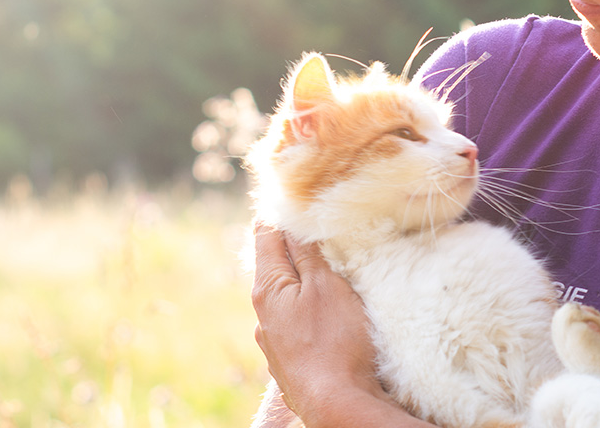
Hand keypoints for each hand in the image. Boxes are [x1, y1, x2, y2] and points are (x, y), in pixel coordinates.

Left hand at [250, 222, 384, 423]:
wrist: (336, 403)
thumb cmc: (335, 341)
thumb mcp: (326, 285)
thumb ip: (308, 251)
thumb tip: (293, 218)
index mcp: (267, 289)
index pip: (265, 236)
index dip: (278, 213)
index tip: (290, 195)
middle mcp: (263, 316)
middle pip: (274, 267)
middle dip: (292, 247)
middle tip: (313, 226)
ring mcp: (274, 342)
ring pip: (285, 298)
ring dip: (301, 281)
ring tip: (325, 270)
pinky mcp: (289, 362)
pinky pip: (296, 323)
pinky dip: (308, 309)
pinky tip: (325, 314)